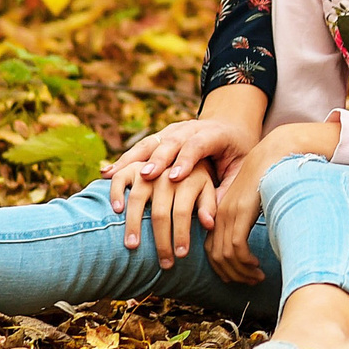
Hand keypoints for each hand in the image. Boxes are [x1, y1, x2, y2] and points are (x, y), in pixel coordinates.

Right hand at [108, 84, 266, 216]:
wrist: (230, 125)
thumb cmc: (236, 154)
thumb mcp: (240, 168)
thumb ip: (226, 190)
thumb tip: (209, 223)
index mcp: (215, 134)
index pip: (199, 145)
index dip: (186, 160)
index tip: (174, 178)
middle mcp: (191, 129)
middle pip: (171, 143)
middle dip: (158, 160)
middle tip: (146, 177)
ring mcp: (173, 131)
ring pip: (151, 143)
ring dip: (133, 160)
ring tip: (115, 177)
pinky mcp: (160, 137)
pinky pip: (139, 148)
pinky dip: (124, 161)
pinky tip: (108, 174)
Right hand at [117, 163, 223, 267]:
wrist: (192, 142)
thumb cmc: (203, 171)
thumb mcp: (214, 184)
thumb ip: (211, 203)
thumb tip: (209, 225)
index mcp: (192, 177)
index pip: (184, 211)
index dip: (181, 233)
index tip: (181, 255)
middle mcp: (169, 173)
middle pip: (161, 211)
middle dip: (161, 239)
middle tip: (164, 264)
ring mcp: (150, 167)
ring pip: (138, 196)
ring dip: (134, 223)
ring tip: (132, 247)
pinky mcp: (135, 165)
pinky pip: (121, 177)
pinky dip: (116, 192)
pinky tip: (116, 211)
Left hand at [208, 160, 266, 284]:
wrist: (274, 154)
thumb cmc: (269, 178)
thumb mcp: (253, 203)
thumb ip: (247, 222)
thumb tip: (251, 247)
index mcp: (220, 213)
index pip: (213, 251)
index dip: (225, 269)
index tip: (241, 278)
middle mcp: (220, 215)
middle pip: (217, 257)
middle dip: (233, 275)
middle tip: (251, 282)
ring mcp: (229, 213)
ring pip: (226, 256)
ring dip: (241, 272)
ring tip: (257, 277)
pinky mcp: (241, 212)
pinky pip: (237, 247)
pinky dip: (245, 262)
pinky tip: (257, 265)